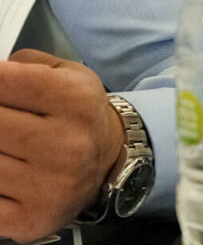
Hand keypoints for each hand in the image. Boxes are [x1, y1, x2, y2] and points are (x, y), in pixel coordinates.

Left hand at [0, 50, 123, 241]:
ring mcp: (47, 186)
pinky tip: (6, 174)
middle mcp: (65, 144)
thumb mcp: (66, 74)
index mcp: (75, 101)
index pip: (2, 82)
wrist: (109, 163)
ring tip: (7, 145)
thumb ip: (21, 64)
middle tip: (4, 121)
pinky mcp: (29, 219)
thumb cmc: (77, 116)